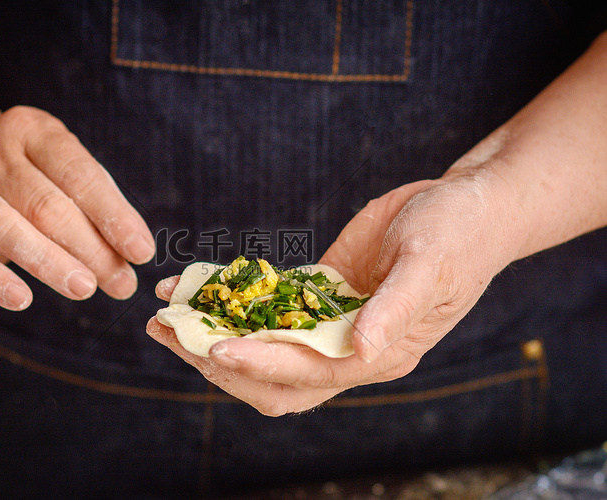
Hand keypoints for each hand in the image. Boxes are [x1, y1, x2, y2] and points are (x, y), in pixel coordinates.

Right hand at [0, 106, 154, 309]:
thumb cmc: (36, 178)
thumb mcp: (68, 174)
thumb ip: (100, 208)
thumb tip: (133, 254)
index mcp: (33, 132)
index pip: (79, 175)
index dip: (113, 216)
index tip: (142, 252)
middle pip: (47, 207)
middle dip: (91, 250)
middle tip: (122, 283)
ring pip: (5, 228)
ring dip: (49, 263)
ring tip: (86, 289)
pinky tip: (22, 299)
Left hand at [147, 176, 517, 414]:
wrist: (466, 206)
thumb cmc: (458, 236)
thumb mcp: (431, 266)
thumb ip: (396, 310)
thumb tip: (361, 351)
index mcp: (376, 354)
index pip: (307, 374)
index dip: (260, 363)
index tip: (213, 346)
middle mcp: (346, 348)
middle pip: (271, 375)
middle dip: (217, 360)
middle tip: (167, 333)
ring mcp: (329, 323)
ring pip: (260, 346)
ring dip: (212, 335)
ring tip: (164, 314)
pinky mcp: (319, 293)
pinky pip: (266, 305)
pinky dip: (230, 301)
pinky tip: (195, 285)